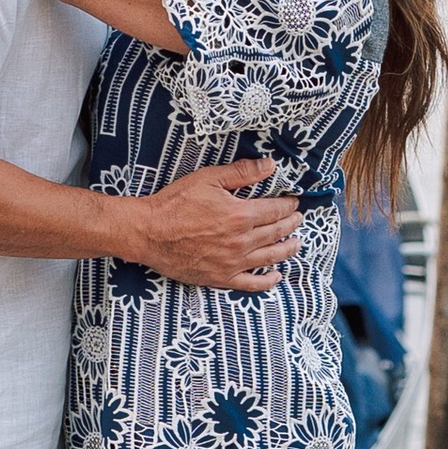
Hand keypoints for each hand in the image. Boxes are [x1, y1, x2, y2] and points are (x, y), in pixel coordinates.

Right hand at [123, 161, 301, 291]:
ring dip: (287, 249)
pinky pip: (252, 284)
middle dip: (291, 224)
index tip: (293, 203)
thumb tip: (270, 165)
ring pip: (270, 257)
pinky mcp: (221, 278)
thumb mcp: (208, 179)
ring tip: (296, 243)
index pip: (275, 210)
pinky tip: (276, 276)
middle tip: (298, 220)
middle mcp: (242, 242)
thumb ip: (242, 172)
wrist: (149, 232)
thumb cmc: (175, 203)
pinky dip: (268, 281)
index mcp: (241, 215)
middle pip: (276, 233)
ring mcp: (233, 262)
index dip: (288, 206)